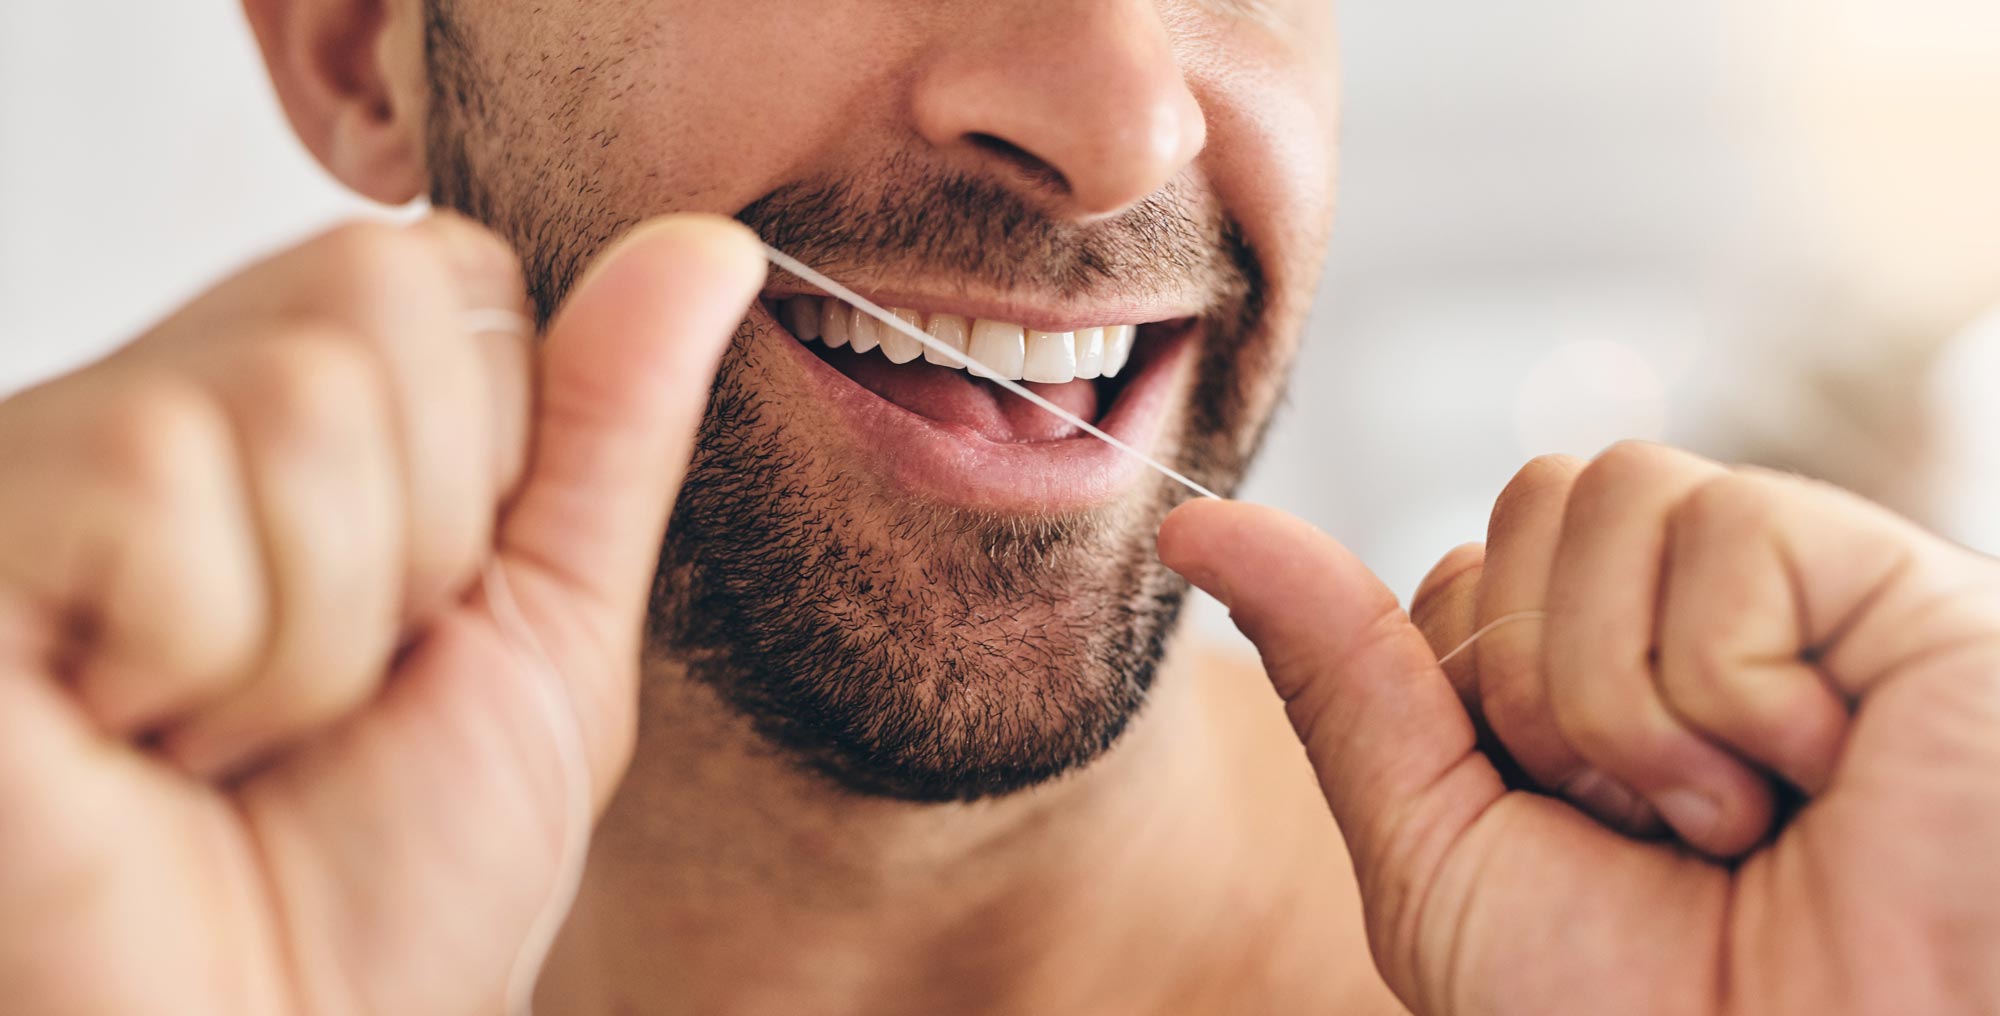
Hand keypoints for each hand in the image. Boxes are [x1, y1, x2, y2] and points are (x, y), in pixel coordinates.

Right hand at [0, 213, 763, 1013]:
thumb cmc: (392, 892)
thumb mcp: (549, 641)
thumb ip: (611, 433)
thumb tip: (711, 246)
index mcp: (296, 420)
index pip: (450, 274)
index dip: (485, 472)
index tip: (416, 627)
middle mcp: (162, 407)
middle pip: (377, 292)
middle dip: (411, 549)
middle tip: (315, 703)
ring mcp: (48, 460)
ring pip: (297, 397)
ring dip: (313, 633)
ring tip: (213, 741)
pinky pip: (162, 482)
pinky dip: (202, 661)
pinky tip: (118, 743)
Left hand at [1159, 443, 1999, 1014]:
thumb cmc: (1641, 1014)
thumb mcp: (1438, 853)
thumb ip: (1337, 677)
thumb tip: (1195, 527)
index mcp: (1605, 666)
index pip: (1456, 574)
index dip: (1468, 702)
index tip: (1563, 829)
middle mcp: (1703, 607)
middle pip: (1524, 502)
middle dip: (1537, 693)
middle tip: (1649, 829)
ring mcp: (1803, 584)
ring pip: (1607, 493)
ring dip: (1627, 705)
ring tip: (1739, 816)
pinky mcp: (1896, 577)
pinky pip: (1727, 532)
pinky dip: (1733, 695)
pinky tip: (1821, 774)